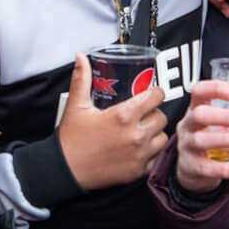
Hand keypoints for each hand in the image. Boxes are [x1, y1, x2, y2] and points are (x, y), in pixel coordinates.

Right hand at [57, 54, 168, 188]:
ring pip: (162, 137)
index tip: (150, 94)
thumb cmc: (71, 139)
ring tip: (142, 130)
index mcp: (123, 115)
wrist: (66, 170)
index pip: (156, 97)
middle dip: (154, 112)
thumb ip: (81, 78)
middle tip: (142, 113)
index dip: (155, 92)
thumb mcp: (76, 105)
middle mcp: (136, 135)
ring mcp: (139, 154)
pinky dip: (151, 152)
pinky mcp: (138, 171)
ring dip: (155, 132)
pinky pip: (156, 157)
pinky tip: (139, 148)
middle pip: (161, 117)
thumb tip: (81, 57)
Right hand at [172, 79, 228, 193]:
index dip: (217, 89)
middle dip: (225, 117)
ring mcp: (187, 146)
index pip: (200, 90)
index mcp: (197, 108)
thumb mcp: (228, 127)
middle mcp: (188, 124)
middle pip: (200, 114)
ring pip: (201, 140)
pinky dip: (225, 168)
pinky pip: (206, 167)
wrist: (192, 168)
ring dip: (226, 139)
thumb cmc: (213, 137)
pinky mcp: (191, 167)